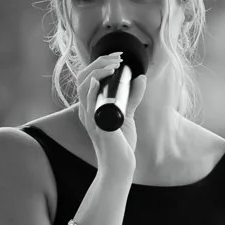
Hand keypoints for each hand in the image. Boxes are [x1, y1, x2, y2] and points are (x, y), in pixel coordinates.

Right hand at [74, 52, 145, 174]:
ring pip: (84, 87)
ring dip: (98, 72)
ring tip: (113, 65)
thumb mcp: (127, 115)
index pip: (87, 78)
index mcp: (91, 107)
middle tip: (117, 58)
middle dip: (99, 63)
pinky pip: (89, 106)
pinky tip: (97, 81)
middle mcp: (87, 111)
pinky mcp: (97, 127)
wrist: (120, 166)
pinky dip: (91, 91)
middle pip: (83, 78)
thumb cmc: (121, 144)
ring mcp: (90, 118)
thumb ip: (132, 96)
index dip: (99, 64)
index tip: (117, 58)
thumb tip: (140, 78)